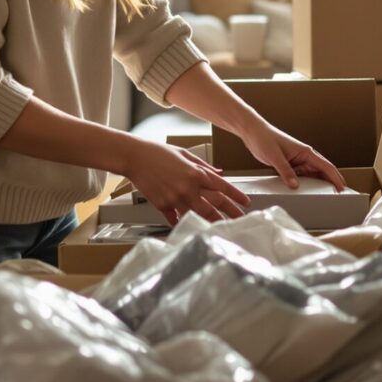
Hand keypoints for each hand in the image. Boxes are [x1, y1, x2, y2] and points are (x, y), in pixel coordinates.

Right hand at [122, 140, 250, 225]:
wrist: (135, 157)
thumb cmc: (158, 153)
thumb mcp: (185, 154)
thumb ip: (204, 166)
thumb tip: (220, 173)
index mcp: (196, 172)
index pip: (223, 187)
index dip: (237, 196)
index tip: (246, 203)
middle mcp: (189, 187)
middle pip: (215, 204)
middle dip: (230, 213)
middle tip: (241, 220)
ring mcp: (176, 198)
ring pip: (199, 215)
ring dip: (212, 222)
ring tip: (222, 228)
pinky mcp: (163, 206)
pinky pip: (176, 219)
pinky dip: (183, 222)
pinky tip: (190, 227)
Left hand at [239, 121, 346, 190]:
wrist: (253, 133)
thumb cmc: (264, 139)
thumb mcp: (275, 156)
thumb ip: (285, 171)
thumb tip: (295, 186)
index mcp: (306, 152)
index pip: (326, 166)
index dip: (336, 177)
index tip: (342, 187)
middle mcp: (304, 157)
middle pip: (322, 172)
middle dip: (331, 183)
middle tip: (338, 197)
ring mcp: (298, 161)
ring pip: (312, 175)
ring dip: (318, 185)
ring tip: (324, 197)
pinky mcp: (290, 165)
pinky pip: (301, 177)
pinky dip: (305, 185)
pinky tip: (305, 193)